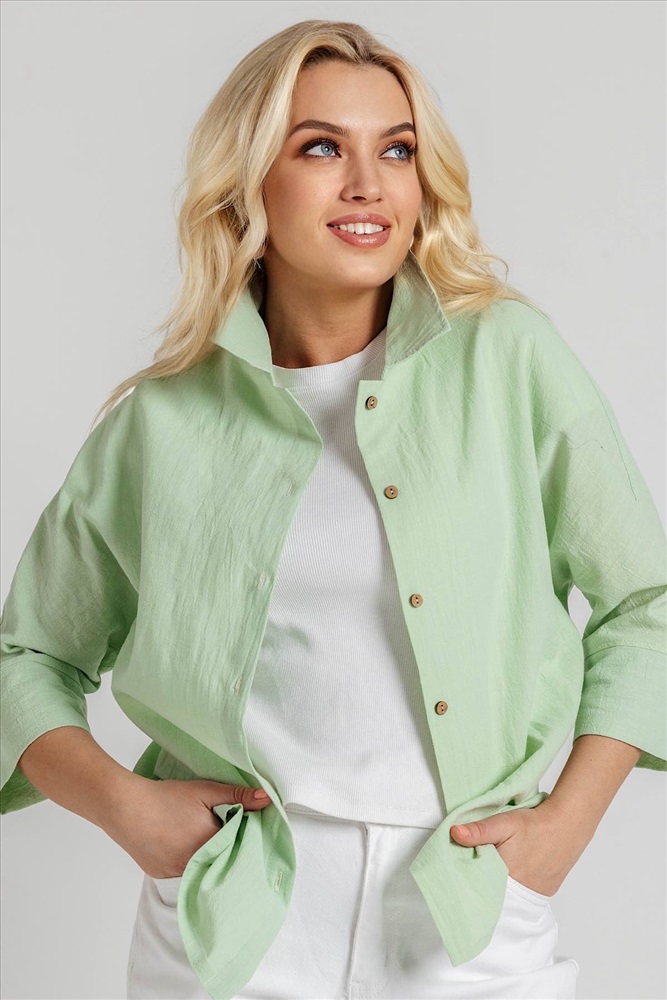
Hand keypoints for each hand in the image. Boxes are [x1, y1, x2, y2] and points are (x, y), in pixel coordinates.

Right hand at [101, 774, 271, 878]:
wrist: (123, 806)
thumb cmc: (166, 798)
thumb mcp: (205, 791)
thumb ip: (238, 797)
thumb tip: (268, 799)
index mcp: (210, 847)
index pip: (237, 849)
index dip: (241, 837)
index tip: (243, 827)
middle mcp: (194, 867)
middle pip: (219, 860)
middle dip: (224, 848)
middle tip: (220, 828)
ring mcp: (175, 875)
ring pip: (201, 867)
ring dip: (206, 855)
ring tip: (197, 834)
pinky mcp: (160, 875)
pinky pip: (182, 871)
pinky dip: (186, 859)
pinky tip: (179, 842)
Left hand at [449, 797, 588, 896]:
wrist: (568, 826)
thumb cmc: (535, 825)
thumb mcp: (504, 823)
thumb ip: (479, 831)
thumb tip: (453, 833)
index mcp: (504, 876)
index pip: (479, 887)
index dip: (467, 879)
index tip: (457, 871)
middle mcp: (519, 892)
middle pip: (494, 893)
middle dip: (482, 885)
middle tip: (472, 871)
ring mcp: (534, 894)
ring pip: (509, 896)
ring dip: (499, 887)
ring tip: (490, 873)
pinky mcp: (545, 892)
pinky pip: (524, 895)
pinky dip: (515, 888)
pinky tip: (510, 875)